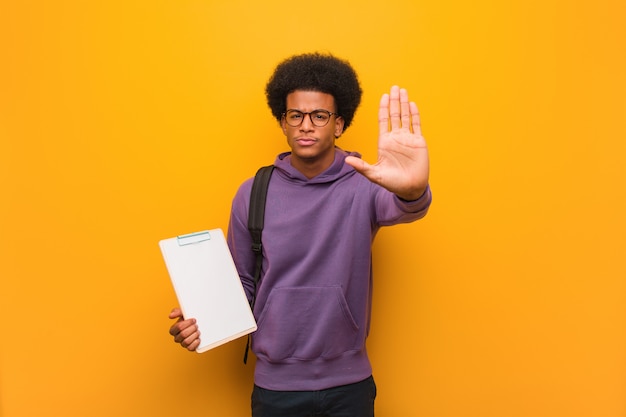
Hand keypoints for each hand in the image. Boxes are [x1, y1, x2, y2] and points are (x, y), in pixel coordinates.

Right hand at [168, 308, 200, 351]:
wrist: (198, 325)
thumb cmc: (189, 319)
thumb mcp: (183, 313)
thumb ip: (176, 312)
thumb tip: (170, 316)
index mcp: (173, 330)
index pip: (179, 327)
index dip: (187, 323)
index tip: (194, 320)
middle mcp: (176, 338)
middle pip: (183, 334)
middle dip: (192, 329)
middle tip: (196, 325)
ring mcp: (182, 344)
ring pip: (186, 342)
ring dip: (194, 335)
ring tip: (198, 331)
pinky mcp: (189, 348)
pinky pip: (190, 348)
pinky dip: (195, 343)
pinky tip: (198, 338)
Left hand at [345, 85, 428, 200]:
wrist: (410, 188)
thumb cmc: (392, 183)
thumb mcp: (374, 174)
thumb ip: (361, 166)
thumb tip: (347, 161)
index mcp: (384, 142)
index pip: (383, 120)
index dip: (383, 108)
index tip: (383, 96)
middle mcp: (396, 137)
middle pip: (394, 114)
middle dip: (394, 101)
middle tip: (394, 87)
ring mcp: (407, 139)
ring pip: (405, 116)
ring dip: (404, 103)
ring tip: (403, 90)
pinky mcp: (418, 142)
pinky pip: (416, 125)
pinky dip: (415, 114)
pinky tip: (412, 104)